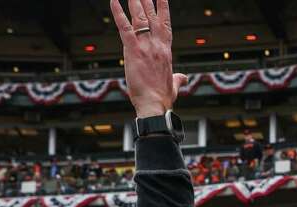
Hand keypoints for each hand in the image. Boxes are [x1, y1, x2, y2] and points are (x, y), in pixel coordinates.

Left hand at [110, 0, 187, 116]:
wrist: (155, 106)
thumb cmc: (163, 98)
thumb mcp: (174, 86)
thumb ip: (178, 79)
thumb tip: (183, 78)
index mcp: (166, 52)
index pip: (165, 25)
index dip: (163, 9)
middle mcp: (157, 46)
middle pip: (152, 17)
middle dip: (147, 0)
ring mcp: (145, 47)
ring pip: (140, 18)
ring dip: (135, 2)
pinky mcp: (133, 52)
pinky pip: (124, 28)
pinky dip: (118, 13)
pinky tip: (113, 1)